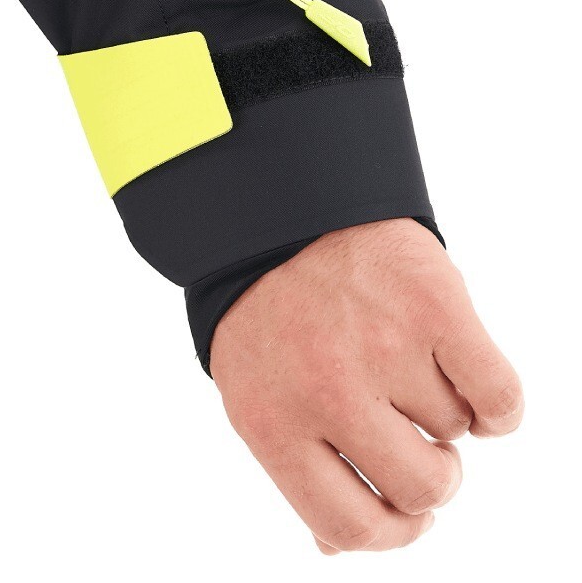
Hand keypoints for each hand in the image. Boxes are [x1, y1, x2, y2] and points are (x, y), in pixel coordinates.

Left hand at [210, 218, 523, 553]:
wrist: (276, 206)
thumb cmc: (265, 312)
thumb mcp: (253, 387)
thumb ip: (294, 466)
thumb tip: (334, 551)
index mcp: (270, 421)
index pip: (348, 527)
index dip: (392, 532)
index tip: (406, 513)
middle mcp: (325, 390)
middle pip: (421, 486)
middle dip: (430, 476)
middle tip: (417, 441)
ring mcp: (381, 345)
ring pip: (457, 432)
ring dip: (444, 413)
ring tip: (408, 367)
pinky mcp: (432, 303)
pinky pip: (499, 396)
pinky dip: (499, 406)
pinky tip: (471, 383)